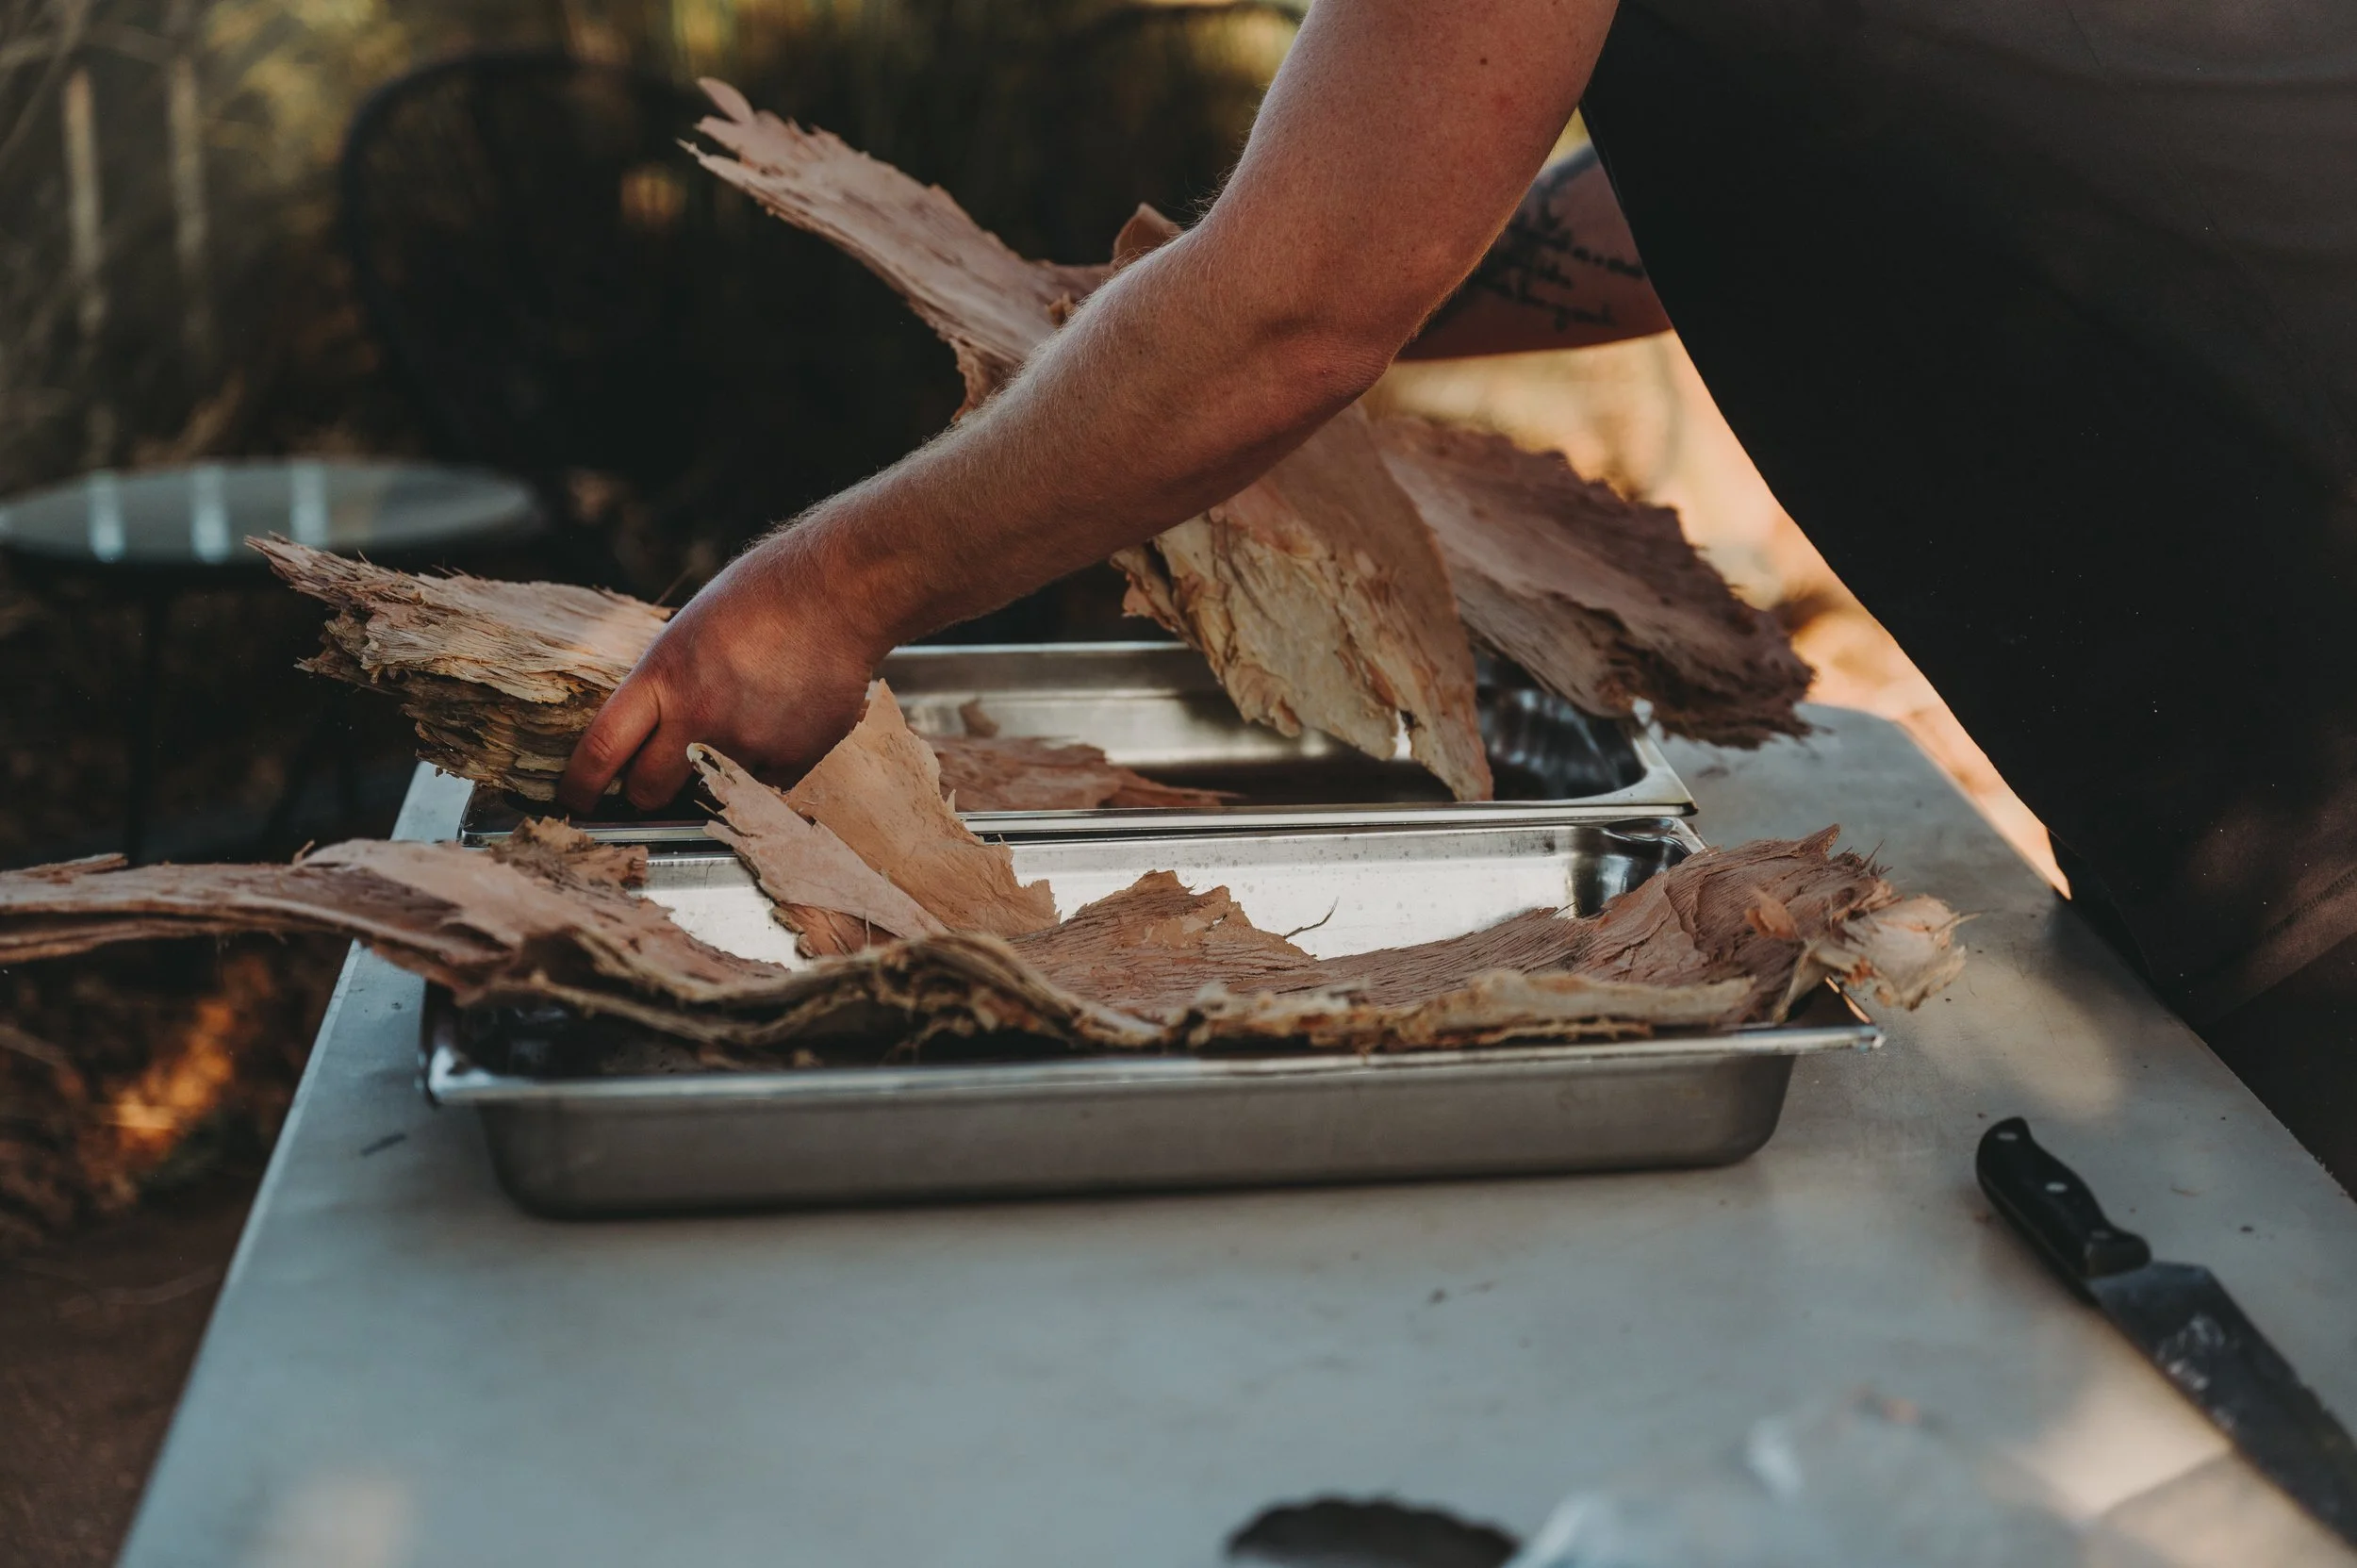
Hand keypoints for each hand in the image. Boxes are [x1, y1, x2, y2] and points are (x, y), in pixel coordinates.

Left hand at [555, 535, 884, 812]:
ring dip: (718, 769)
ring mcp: (747, 742)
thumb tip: (648, 733)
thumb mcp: (688, 630)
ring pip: (711, 789)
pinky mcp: (792, 757)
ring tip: (748, 718)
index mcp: (662, 677)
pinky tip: (783, 719)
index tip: (576, 799)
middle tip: (657, 778)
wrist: (838, 591)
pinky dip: (767, 764)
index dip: (580, 785)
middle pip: (648, 790)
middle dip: (647, 791)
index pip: (601, 751)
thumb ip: (665, 685)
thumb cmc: (762, 596)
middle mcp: (698, 716)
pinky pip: (764, 784)